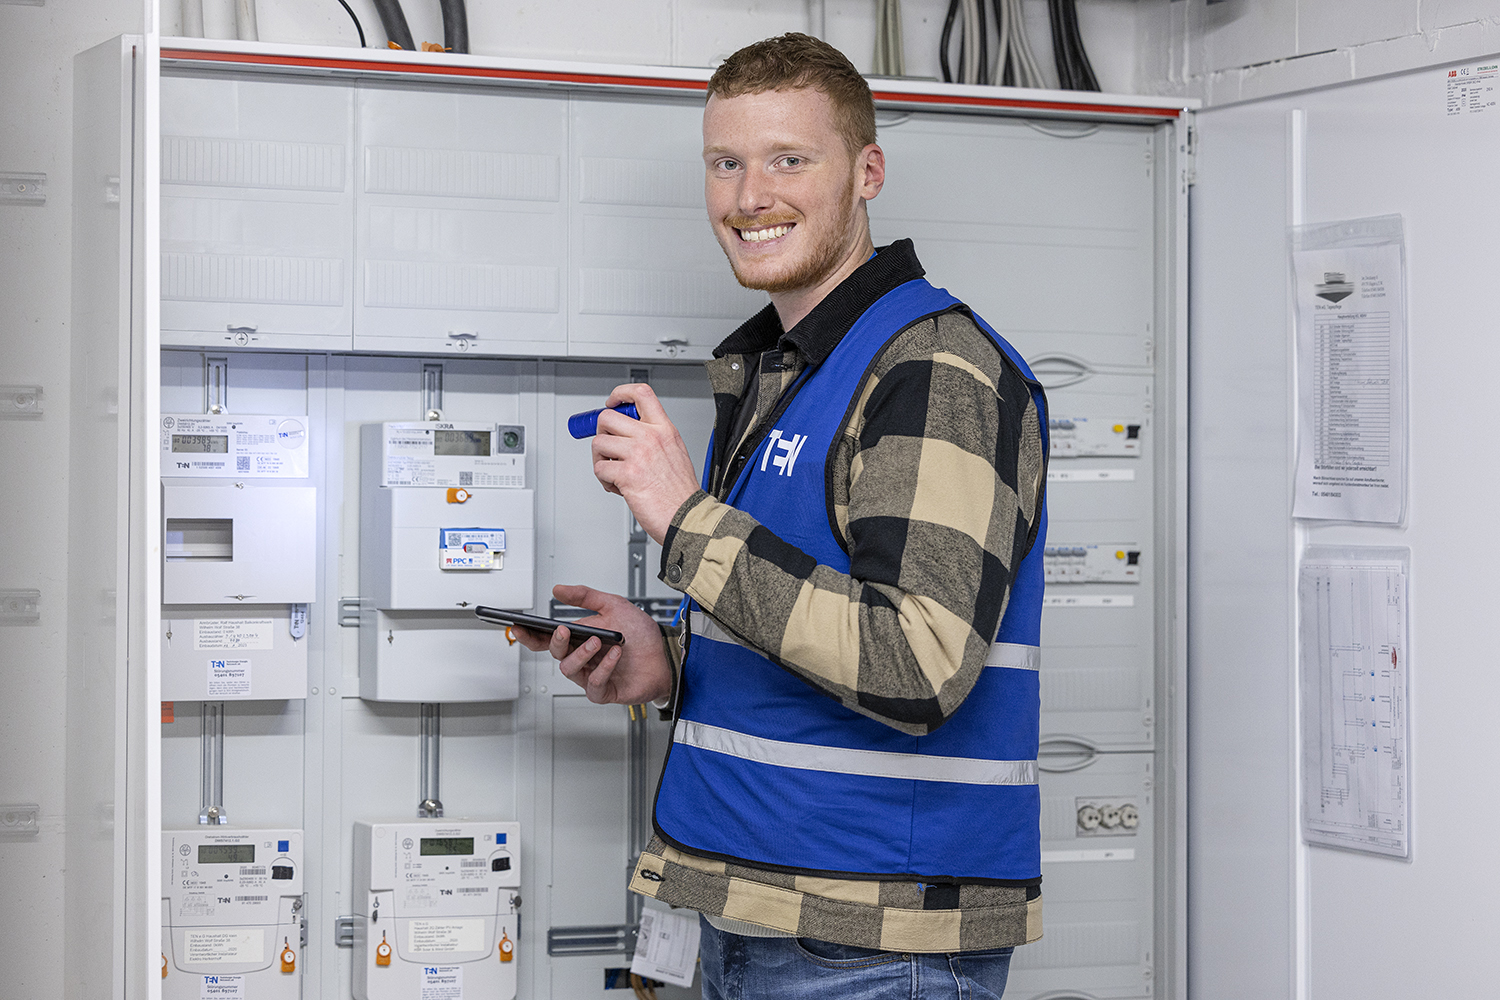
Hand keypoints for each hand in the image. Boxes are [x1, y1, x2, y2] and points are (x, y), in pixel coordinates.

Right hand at [509, 584, 672, 704]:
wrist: (666, 654)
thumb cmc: (641, 635)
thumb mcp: (614, 606)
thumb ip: (585, 596)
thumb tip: (559, 589)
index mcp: (580, 639)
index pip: (548, 639)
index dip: (530, 635)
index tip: (518, 626)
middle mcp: (584, 658)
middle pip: (556, 654)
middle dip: (556, 641)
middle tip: (564, 630)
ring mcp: (593, 676)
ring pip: (571, 670)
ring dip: (581, 654)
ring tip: (597, 641)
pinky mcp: (606, 691)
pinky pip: (594, 684)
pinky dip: (603, 669)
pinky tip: (614, 655)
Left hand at [590, 383, 699, 543]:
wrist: (687, 516)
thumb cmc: (680, 491)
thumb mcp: (674, 451)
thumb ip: (653, 437)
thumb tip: (625, 433)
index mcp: (664, 429)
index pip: (641, 393)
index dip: (620, 393)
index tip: (612, 402)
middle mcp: (651, 437)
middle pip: (608, 417)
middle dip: (601, 433)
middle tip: (607, 446)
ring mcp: (638, 455)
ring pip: (599, 443)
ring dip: (600, 459)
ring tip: (614, 471)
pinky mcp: (627, 474)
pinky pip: (599, 469)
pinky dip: (604, 480)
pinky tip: (618, 486)